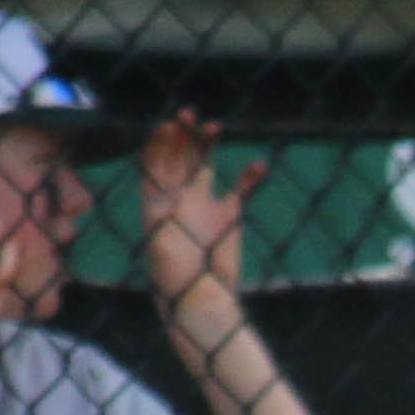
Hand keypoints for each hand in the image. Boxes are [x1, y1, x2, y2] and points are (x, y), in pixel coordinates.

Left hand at [140, 108, 270, 324]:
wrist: (202, 300)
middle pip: (178, 156)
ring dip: (207, 144)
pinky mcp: (229, 216)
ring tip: (214, 127)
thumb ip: (162, 224)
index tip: (168, 126)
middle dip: (181, 134)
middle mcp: (178, 197)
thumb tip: (165, 208)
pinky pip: (242, 190)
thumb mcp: (161, 249)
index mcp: (157, 203)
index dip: (159, 142)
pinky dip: (251, 178)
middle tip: (189, 115)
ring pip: (206, 164)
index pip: (154, 163)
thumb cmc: (175, 279)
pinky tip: (260, 166)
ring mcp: (204, 204)